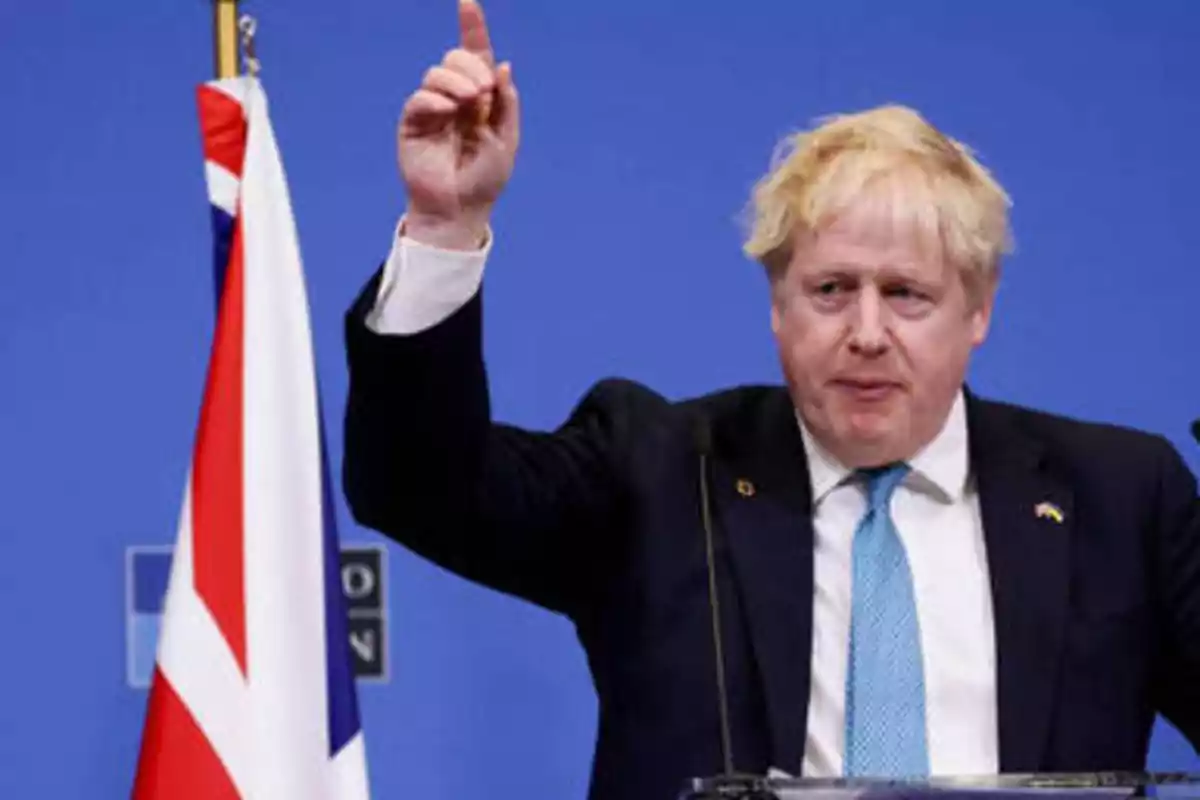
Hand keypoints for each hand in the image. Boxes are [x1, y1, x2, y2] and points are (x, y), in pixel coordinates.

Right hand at [398, 0, 519, 249]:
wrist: (461, 209)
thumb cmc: (485, 179)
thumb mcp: (507, 139)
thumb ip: (506, 103)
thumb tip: (502, 65)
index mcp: (480, 98)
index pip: (475, 55)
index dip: (472, 28)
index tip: (467, 1)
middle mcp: (455, 98)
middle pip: (456, 58)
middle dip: (471, 66)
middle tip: (483, 93)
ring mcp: (433, 110)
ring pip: (437, 73)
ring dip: (456, 81)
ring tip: (470, 104)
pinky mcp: (413, 125)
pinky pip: (420, 98)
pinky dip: (435, 99)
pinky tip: (447, 112)